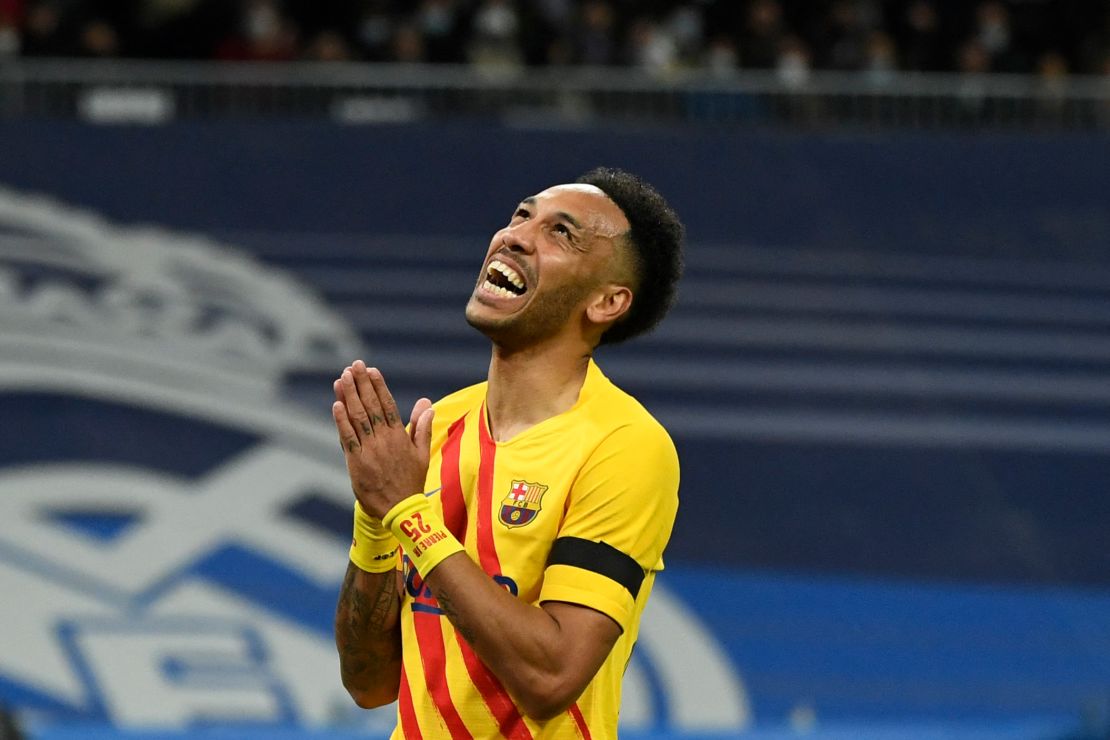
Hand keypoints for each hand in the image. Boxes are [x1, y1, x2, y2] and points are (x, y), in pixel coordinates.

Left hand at [332, 360, 434, 518]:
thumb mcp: (422, 453)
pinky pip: (347, 438)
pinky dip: (341, 421)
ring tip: (342, 377)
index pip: (387, 405)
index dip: (379, 386)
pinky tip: (336, 405)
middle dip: (361, 384)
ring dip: (348, 396)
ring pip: (357, 418)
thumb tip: (426, 404)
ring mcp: (369, 451)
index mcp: (399, 436)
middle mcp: (383, 440)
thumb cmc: (411, 481)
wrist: (400, 509)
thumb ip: (422, 427)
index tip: (372, 370)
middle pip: (370, 406)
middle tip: (354, 366)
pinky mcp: (356, 463)